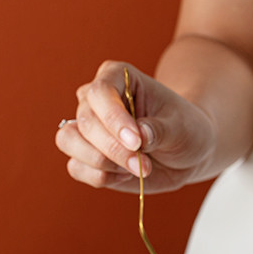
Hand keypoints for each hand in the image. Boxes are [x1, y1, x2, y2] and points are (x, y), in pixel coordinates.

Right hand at [55, 61, 216, 193]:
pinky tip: (124, 173)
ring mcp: (85, 129)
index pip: (100, 92)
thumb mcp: (181, 126)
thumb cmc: (184, 129)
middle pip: (84, 121)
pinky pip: (76, 168)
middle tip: (143, 164)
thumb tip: (139, 136)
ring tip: (134, 168)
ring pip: (69, 141)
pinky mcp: (83, 157)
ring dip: (101, 162)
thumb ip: (159, 130)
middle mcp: (94, 100)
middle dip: (113, 149)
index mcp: (117, 77)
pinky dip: (100, 176)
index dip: (113, 118)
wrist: (183, 152)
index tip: (137, 142)